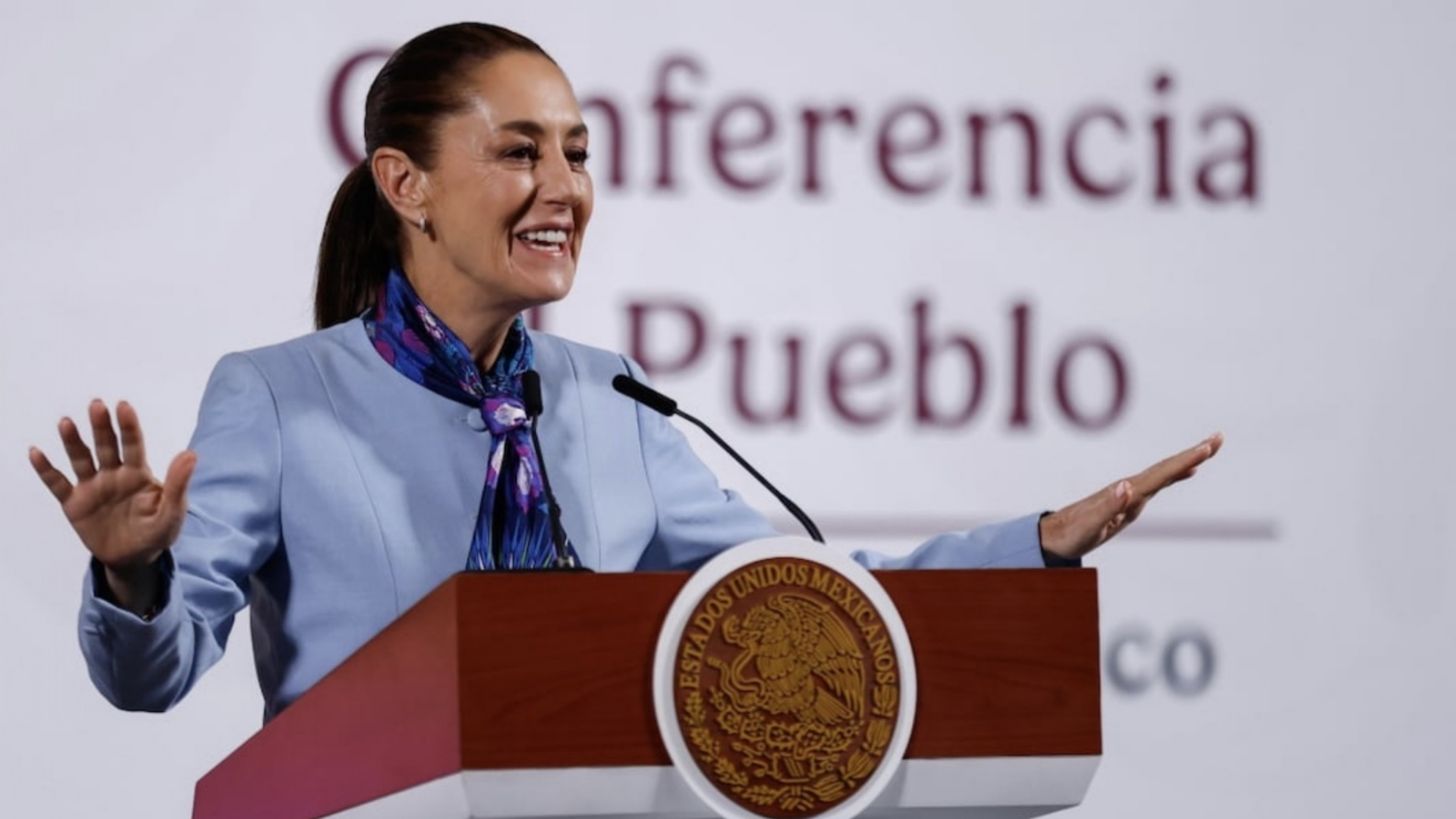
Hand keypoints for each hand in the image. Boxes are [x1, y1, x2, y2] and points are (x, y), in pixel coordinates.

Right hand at [29, 399, 195, 608]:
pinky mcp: (74, 503)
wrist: (133, 559)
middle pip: (106, 446)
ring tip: (66, 422)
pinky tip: (36, 452)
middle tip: (96, 405)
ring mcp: (93, 487)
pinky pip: (57, 484)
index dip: (129, 426)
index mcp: (139, 474)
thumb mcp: (172, 511)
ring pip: (81, 459)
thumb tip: (191, 454)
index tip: (123, 406)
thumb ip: (178, 484)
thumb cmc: (157, 532)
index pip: (134, 445)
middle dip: (101, 427)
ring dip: (73, 442)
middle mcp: (114, 475)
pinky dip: (46, 469)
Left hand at [1039, 432, 1222, 559]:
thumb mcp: (1090, 526)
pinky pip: (1159, 483)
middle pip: (1167, 467)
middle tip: (1219, 438)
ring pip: (1165, 473)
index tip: (1208, 446)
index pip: (1161, 473)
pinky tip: (1188, 473)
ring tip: (1210, 449)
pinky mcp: (1129, 500)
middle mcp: (1130, 487)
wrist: (1054, 536)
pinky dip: (1176, 475)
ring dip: (1188, 461)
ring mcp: (1130, 493)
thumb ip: (1107, 507)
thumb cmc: (1071, 534)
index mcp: (1125, 492)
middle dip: (1193, 453)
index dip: (1186, 461)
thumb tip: (1126, 486)